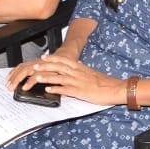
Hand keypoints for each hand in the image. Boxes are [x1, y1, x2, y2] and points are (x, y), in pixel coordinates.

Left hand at [8, 52, 124, 105]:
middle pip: (59, 67)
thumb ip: (82, 68)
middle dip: (45, 66)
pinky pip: (65, 90)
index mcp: (80, 67)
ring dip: (47, 77)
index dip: (52, 58)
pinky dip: (56, 89)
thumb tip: (76, 63)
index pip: (64, 60)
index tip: (43, 57)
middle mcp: (78, 72)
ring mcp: (78, 82)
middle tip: (35, 65)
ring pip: (59, 77)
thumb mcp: (91, 72)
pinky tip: (48, 90)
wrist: (114, 88)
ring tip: (36, 77)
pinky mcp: (80, 91)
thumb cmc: (104, 82)